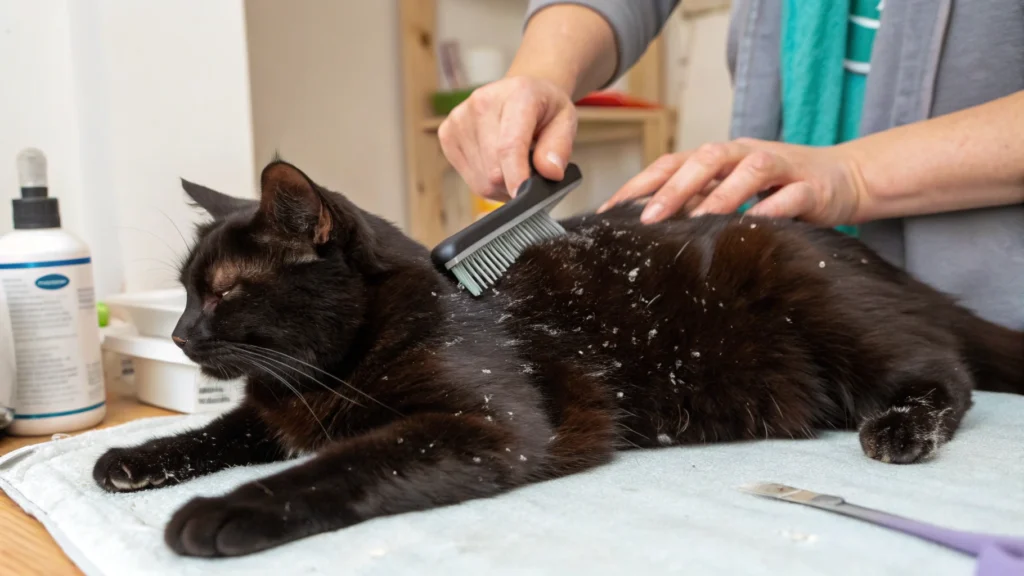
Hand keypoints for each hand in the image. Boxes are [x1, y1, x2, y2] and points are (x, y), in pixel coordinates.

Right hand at [438, 76, 577, 200]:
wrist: (519, 92)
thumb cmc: (543, 109)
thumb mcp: (566, 121)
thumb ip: (560, 147)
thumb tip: (550, 172)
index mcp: (518, 94)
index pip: (510, 144)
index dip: (516, 175)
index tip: (522, 197)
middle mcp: (482, 102)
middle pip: (494, 170)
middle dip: (515, 184)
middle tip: (531, 176)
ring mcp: (460, 118)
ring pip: (481, 181)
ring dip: (502, 186)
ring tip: (514, 166)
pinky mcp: (447, 134)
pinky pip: (469, 179)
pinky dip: (486, 182)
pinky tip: (496, 164)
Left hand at [598, 138, 867, 225]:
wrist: (844, 179)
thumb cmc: (777, 188)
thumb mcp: (732, 194)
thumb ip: (696, 203)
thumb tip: (647, 226)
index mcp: (719, 157)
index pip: (671, 162)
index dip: (639, 184)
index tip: (610, 211)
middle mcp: (744, 154)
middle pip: (705, 159)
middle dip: (673, 187)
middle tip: (647, 217)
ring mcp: (779, 165)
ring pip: (747, 170)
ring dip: (720, 194)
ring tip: (696, 219)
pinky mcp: (809, 186)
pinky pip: (789, 195)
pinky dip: (771, 207)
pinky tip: (754, 223)